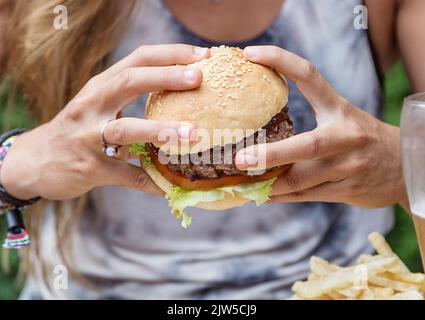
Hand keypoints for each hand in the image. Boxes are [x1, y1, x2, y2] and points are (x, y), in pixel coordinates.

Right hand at [0, 44, 208, 200]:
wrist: (35, 160)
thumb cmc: (78, 129)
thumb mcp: (99, 105)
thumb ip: (131, 99)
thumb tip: (181, 102)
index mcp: (101, 86)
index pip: (138, 59)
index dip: (170, 54)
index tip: (202, 55)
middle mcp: (92, 105)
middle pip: (130, 81)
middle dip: (166, 77)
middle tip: (198, 78)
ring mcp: (87, 136)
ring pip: (125, 129)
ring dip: (160, 130)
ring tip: (192, 135)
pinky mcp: (89, 167)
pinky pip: (126, 175)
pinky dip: (151, 182)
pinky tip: (171, 188)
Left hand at [235, 45, 407, 208]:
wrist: (406, 165)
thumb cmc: (361, 137)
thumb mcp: (341, 116)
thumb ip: (312, 110)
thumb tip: (265, 115)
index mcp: (339, 109)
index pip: (309, 75)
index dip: (280, 60)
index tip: (251, 54)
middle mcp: (346, 137)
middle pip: (306, 146)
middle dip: (271, 155)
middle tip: (240, 160)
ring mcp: (349, 166)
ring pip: (302, 179)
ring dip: (270, 184)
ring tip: (242, 184)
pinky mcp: (348, 190)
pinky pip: (307, 196)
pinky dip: (282, 196)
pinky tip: (264, 195)